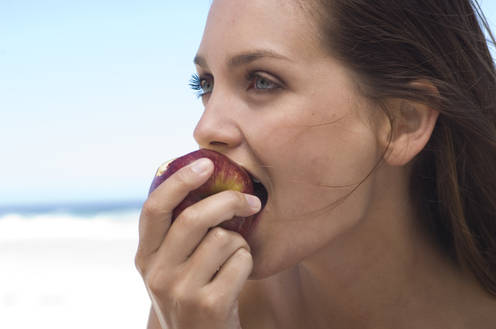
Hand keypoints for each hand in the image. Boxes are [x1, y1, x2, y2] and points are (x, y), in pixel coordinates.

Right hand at [135, 158, 260, 328]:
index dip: (179, 181)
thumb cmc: (194, 295)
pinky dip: (247, 263)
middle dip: (229, 201)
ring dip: (240, 243)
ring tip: (232, 260)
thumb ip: (179, 234)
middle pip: (194, 218)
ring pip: (224, 238)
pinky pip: (241, 260)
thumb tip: (206, 182)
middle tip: (251, 200)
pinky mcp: (208, 305)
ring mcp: (180, 291)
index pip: (154, 208)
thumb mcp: (174, 267)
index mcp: (146, 256)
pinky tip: (236, 279)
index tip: (206, 164)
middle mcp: (156, 273)